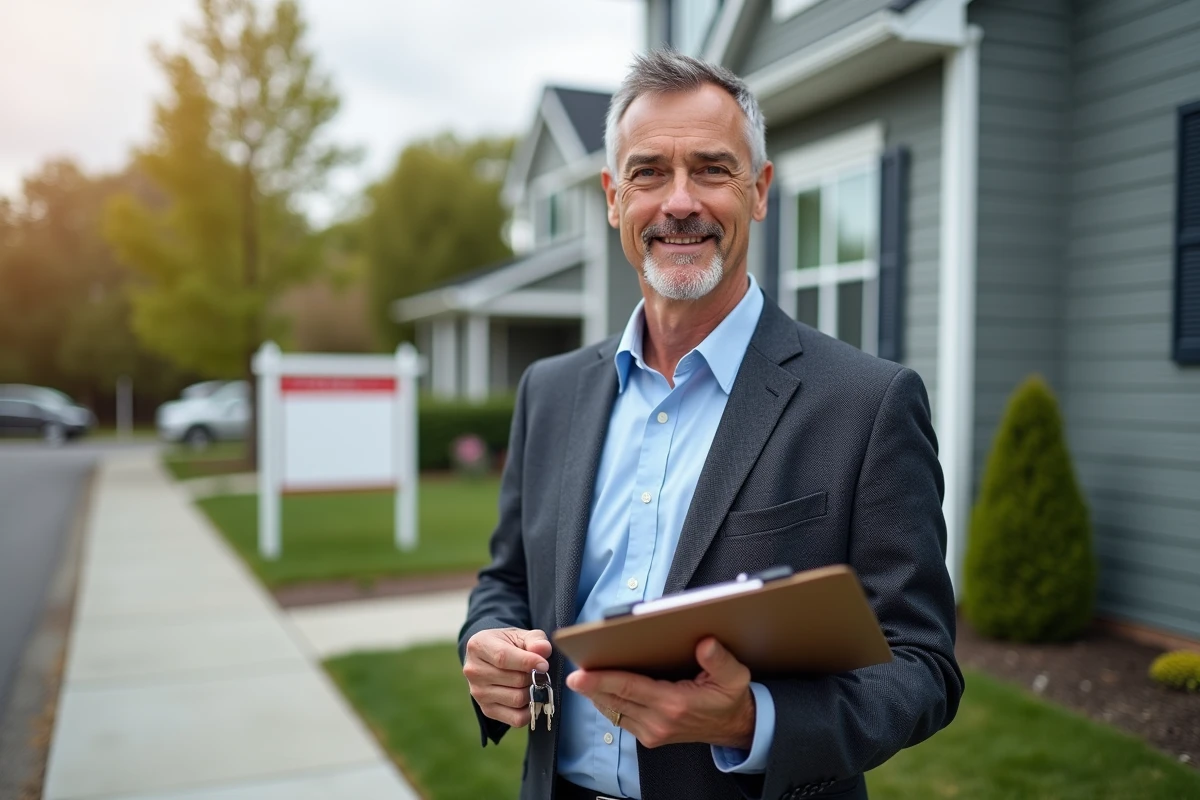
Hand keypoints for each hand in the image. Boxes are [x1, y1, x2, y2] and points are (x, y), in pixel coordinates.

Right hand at [463, 627, 552, 727]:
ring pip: (517, 699)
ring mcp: (478, 693)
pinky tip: (531, 697)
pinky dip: (530, 711)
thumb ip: (535, 640)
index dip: (528, 662)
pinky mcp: (487, 710)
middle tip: (540, 672)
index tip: (545, 664)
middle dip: (534, 677)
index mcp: (478, 646)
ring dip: (533, 692)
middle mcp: (473, 671)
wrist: (492, 656)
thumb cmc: (509, 643)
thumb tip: (543, 650)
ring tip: (534, 682)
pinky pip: (516, 718)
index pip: (503, 658)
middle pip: (515, 680)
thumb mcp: (521, 635)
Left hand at [566, 637, 755, 749]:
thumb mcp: (735, 676)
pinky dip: (607, 702)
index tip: (578, 675)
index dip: (601, 680)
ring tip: (582, 674)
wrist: (735, 728)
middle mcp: (659, 721)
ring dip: (596, 694)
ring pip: (612, 710)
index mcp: (676, 704)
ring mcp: (652, 731)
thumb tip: (705, 643)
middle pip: (614, 700)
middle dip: (590, 685)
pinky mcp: (649, 736)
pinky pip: (619, 717)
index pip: (630, 689)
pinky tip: (600, 686)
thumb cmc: (730, 698)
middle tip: (571, 669)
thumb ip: (720, 660)